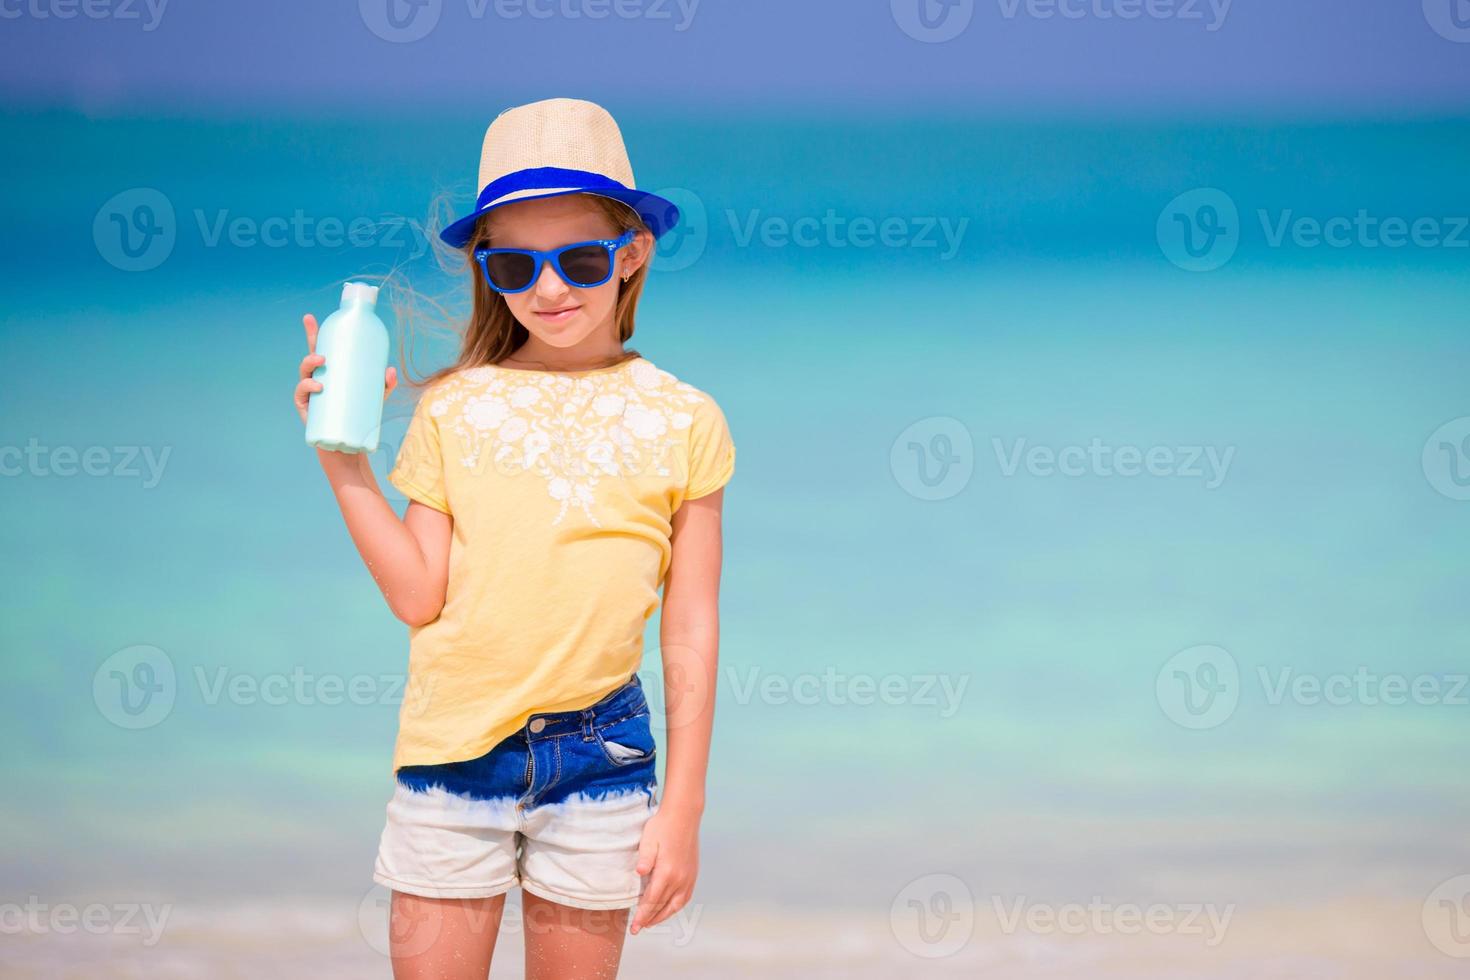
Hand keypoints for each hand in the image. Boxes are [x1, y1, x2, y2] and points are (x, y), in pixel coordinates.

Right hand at [294, 312, 396, 424]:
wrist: (348, 444)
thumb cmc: (360, 414)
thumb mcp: (376, 397)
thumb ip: (385, 384)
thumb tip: (390, 370)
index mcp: (330, 371)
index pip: (320, 348)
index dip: (312, 332)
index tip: (308, 317)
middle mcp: (317, 378)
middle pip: (310, 358)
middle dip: (311, 350)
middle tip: (323, 356)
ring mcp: (310, 392)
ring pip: (304, 374)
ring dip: (309, 367)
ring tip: (322, 370)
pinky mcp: (306, 407)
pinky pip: (301, 394)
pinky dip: (307, 387)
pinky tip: (318, 387)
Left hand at [629, 805, 698, 935]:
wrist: (684, 815)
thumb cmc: (663, 826)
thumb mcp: (648, 840)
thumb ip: (645, 858)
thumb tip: (639, 872)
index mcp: (667, 872)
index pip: (652, 901)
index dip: (642, 915)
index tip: (634, 927)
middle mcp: (680, 879)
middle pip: (663, 906)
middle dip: (650, 920)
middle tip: (638, 929)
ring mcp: (688, 877)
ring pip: (676, 905)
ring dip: (663, 916)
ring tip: (651, 922)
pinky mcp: (693, 874)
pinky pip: (685, 897)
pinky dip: (675, 907)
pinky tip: (668, 908)